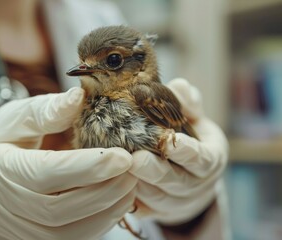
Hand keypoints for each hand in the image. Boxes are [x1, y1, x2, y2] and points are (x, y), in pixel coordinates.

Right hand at [0, 88, 137, 238]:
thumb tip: (79, 96)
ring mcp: (21, 233)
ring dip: (107, 210)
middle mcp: (8, 209)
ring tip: (130, 184)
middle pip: (63, 209)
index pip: (47, 174)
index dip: (87, 168)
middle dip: (105, 190)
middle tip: (134, 169)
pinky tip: (115, 203)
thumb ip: (44, 112)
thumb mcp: (10, 121)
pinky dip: (99, 225)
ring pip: (71, 233)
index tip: (122, 156)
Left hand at [129, 78, 227, 223]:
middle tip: (135, 158)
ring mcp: (173, 203)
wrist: (188, 178)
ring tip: (116, 167)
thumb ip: (189, 103)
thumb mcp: (195, 120)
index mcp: (208, 162)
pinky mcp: (152, 211)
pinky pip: (139, 207)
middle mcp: (193, 186)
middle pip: (174, 182)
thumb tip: (179, 86)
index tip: (170, 141)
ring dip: (136, 184)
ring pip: (153, 197)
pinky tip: (109, 182)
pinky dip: (124, 196)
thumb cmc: (188, 139)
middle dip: (154, 171)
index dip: (186, 151)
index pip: (200, 159)